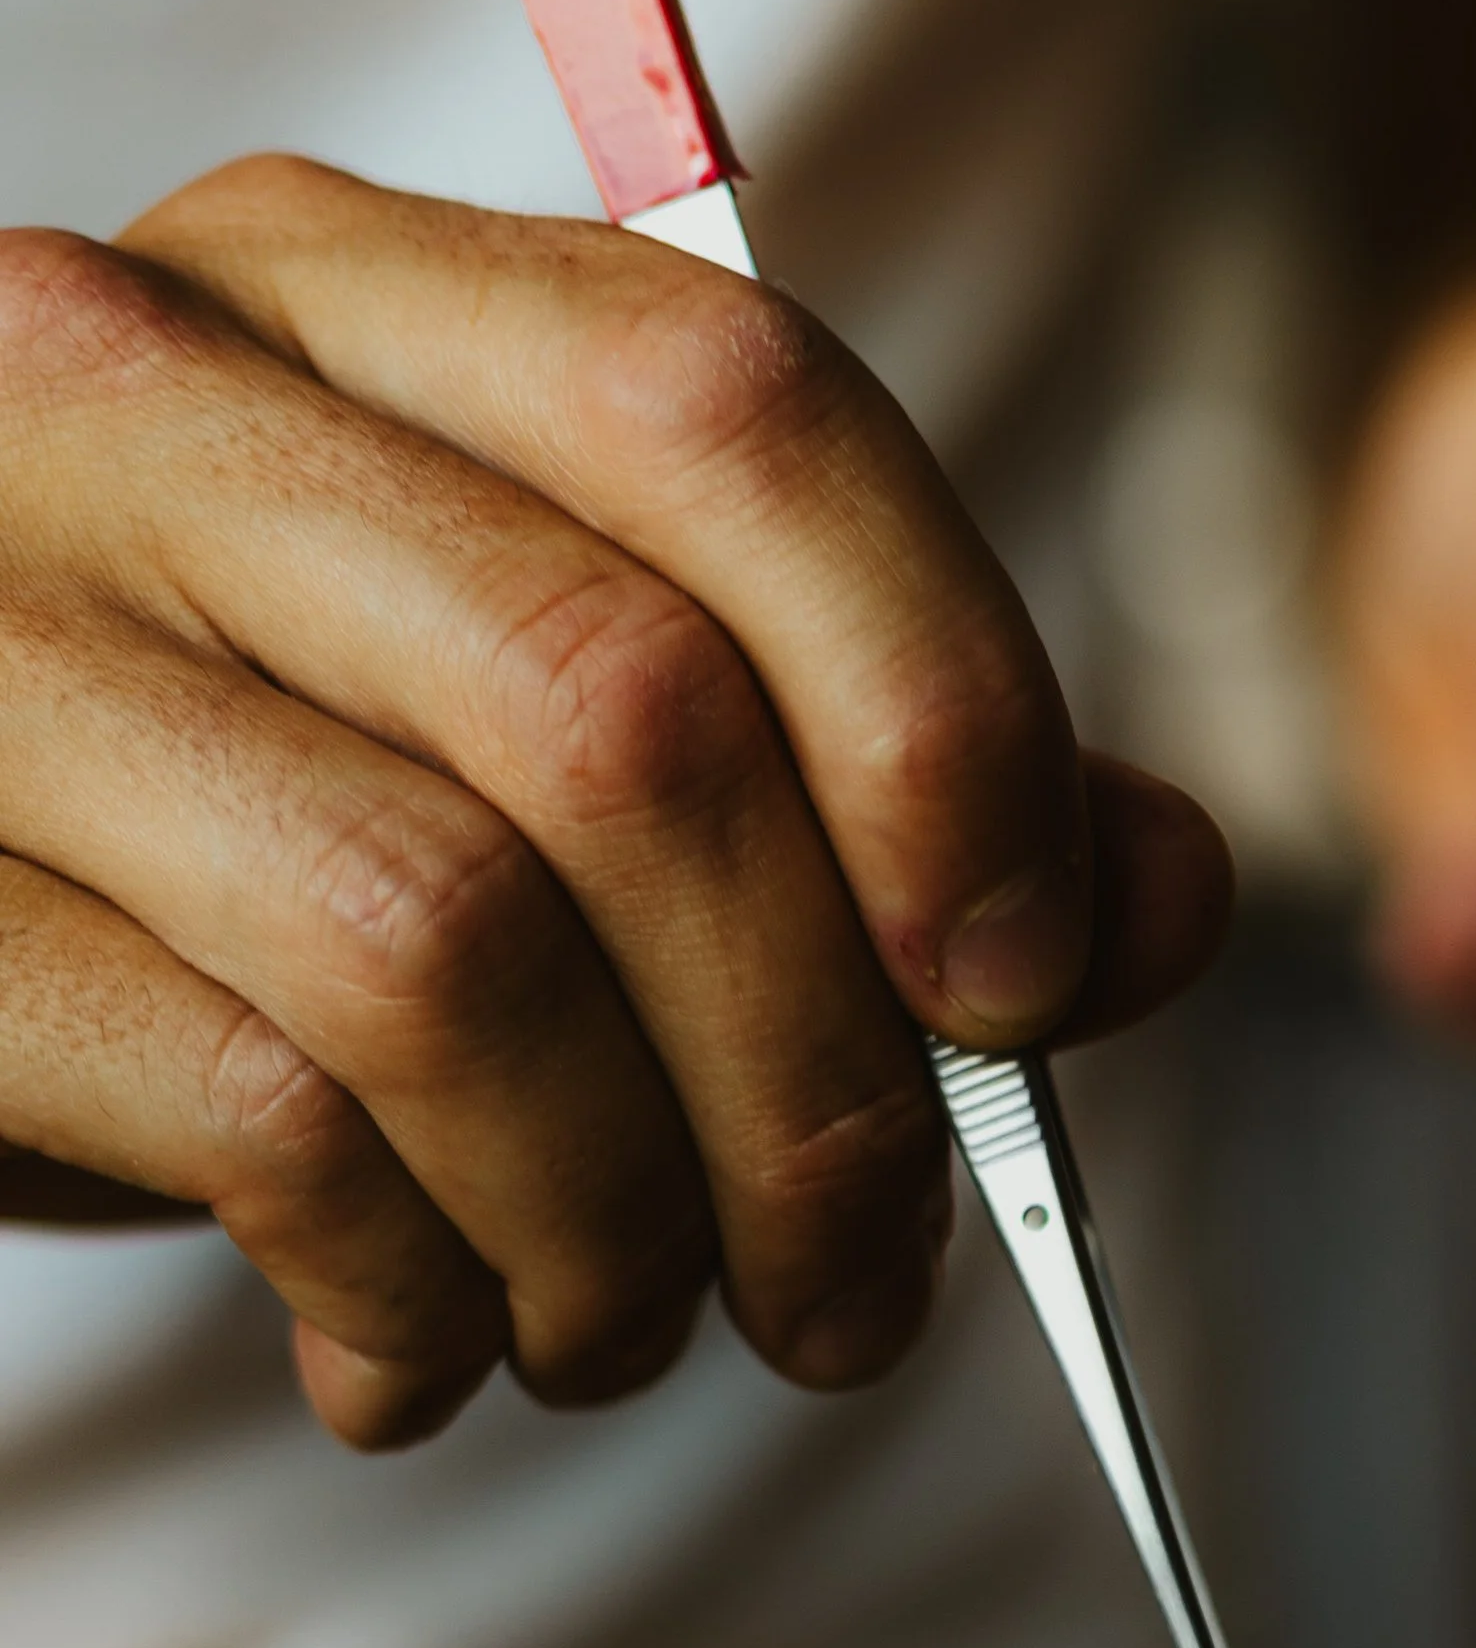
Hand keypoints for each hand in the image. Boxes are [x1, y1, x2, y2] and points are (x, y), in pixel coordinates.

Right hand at [0, 158, 1228, 1445]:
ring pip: (448, 945)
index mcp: (352, 301)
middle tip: (856, 1283)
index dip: (942, 714)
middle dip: (819, 1079)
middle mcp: (143, 396)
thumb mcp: (535, 745)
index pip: (736, 406)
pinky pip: (266, 1120)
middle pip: (629, 719)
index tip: (1026, 981)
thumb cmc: (247, 834)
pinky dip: (412, 1292)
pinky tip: (416, 1346)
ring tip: (619, 1325)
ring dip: (617, 1224)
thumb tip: (1160, 892)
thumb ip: (859, 775)